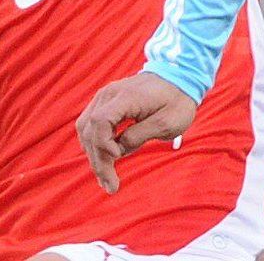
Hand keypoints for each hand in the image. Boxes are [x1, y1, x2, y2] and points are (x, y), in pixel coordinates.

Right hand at [76, 72, 195, 193]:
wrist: (177, 77)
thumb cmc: (176, 101)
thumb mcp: (167, 123)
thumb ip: (140, 136)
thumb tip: (118, 150)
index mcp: (126, 97)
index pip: (100, 122)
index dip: (103, 144)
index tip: (119, 158)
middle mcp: (109, 94)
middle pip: (89, 128)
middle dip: (98, 160)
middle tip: (111, 186)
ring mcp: (105, 96)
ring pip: (86, 128)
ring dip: (93, 154)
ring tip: (107, 179)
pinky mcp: (106, 101)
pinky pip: (91, 124)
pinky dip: (95, 144)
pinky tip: (105, 161)